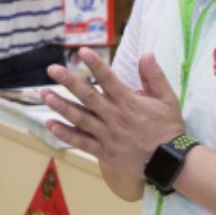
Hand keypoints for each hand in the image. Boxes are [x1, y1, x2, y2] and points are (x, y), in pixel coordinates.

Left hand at [43, 50, 185, 176]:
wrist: (170, 162)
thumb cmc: (169, 129)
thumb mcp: (168, 99)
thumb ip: (155, 76)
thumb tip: (146, 54)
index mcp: (129, 103)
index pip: (109, 79)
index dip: (95, 64)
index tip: (82, 52)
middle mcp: (115, 117)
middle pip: (88, 97)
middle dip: (69, 81)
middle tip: (52, 69)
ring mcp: (107, 136)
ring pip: (80, 119)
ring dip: (61, 106)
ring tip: (45, 94)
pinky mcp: (104, 152)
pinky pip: (81, 143)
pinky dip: (65, 134)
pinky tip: (51, 124)